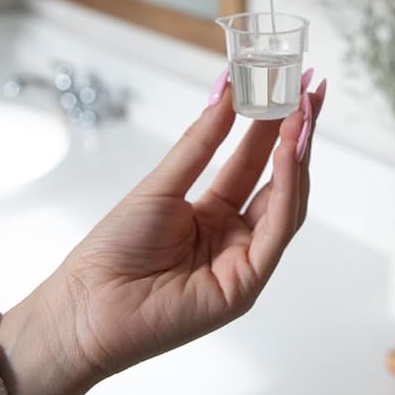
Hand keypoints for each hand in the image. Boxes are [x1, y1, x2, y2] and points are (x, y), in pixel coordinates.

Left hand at [0, 72, 325, 394]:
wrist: (84, 309)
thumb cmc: (114, 250)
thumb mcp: (163, 183)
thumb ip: (202, 141)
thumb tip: (226, 92)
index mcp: (216, 212)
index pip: (255, 161)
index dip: (274, 123)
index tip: (288, 85)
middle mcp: (237, 233)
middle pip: (279, 178)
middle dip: (297, 133)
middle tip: (310, 90)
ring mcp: (246, 259)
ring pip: (288, 201)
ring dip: (298, 155)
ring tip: (304, 112)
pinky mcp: (248, 283)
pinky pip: (277, 228)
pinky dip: (288, 188)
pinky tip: (289, 152)